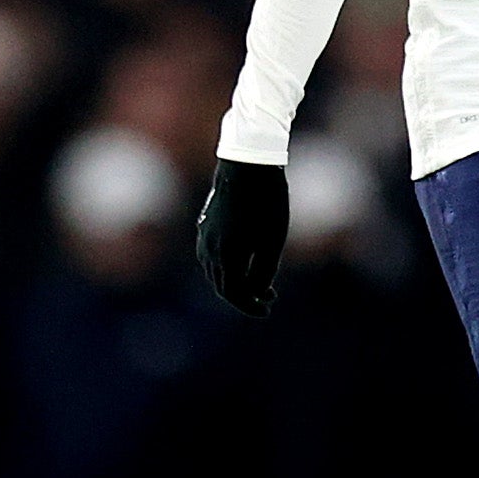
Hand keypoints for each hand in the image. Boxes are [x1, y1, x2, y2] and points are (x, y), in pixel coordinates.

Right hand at [196, 158, 288, 316]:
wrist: (248, 166)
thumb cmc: (266, 203)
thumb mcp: (273, 240)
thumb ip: (264, 271)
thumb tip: (258, 292)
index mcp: (226, 257)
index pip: (235, 294)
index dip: (251, 306)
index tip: (267, 311)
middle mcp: (209, 250)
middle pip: (223, 286)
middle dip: (246, 297)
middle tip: (269, 299)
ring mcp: (204, 238)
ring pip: (216, 272)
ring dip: (236, 282)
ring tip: (261, 283)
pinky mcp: (205, 226)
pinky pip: (212, 257)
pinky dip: (227, 267)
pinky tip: (245, 263)